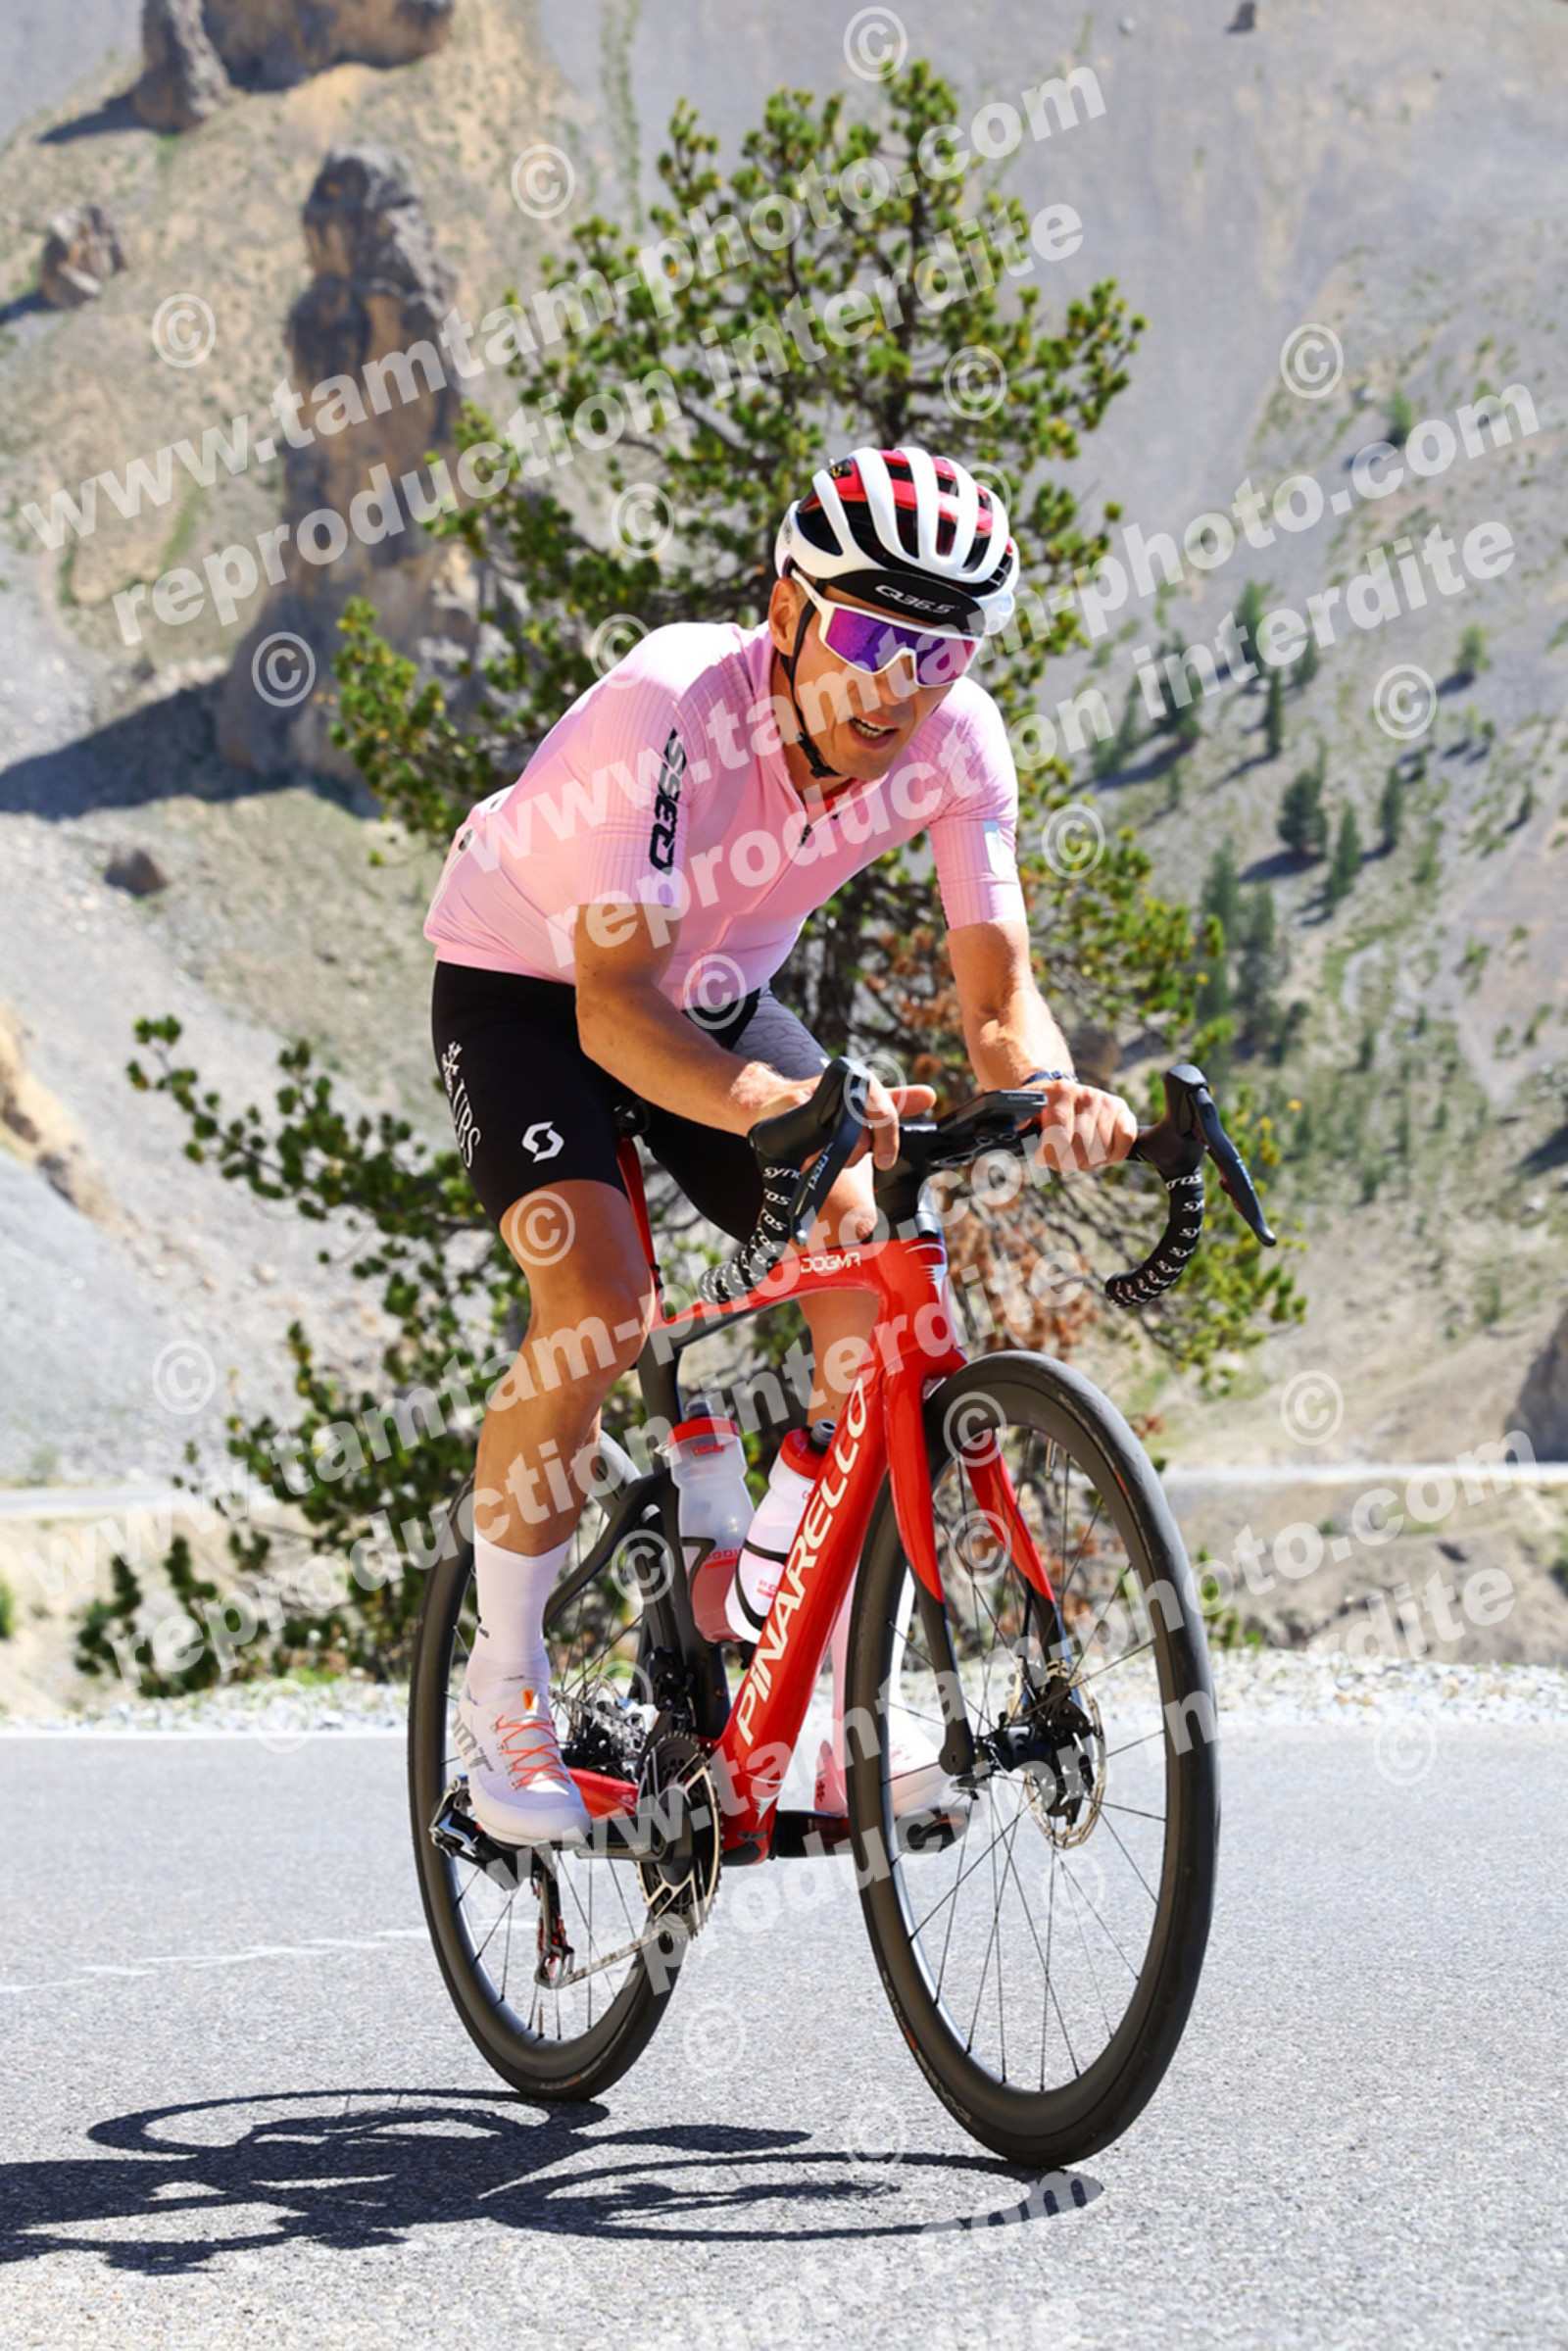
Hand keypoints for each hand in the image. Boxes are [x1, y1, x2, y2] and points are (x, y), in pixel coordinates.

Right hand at [751, 1073, 935, 1171]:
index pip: (883, 1111)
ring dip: (834, 1157)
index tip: (887, 1162)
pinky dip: (814, 1157)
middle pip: (861, 1136)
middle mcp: (837, 1084)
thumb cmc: (819, 1101)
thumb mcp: (861, 1098)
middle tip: (847, 1153)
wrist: (769, 1102)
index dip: (889, 1138)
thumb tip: (930, 1096)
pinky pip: (812, 1149)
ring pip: (839, 1146)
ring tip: (822, 1148)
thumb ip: (895, 1100)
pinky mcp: (790, 1112)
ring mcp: (811, 1097)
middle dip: (855, 1152)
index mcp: (858, 1079)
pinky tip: (809, 1154)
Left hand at [1030, 1079, 1136, 1172]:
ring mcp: (1106, 1102)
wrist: (1062, 1092)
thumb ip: (1020, 1120)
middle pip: (1080, 1149)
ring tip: (1078, 1156)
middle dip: (1067, 1163)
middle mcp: (1086, 1095)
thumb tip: (1018, 1127)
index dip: (1050, 1156)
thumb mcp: (1027, 1110)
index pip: (1059, 1136)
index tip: (1042, 1159)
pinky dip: (1112, 1156)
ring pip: (1101, 1150)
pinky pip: (1124, 1142)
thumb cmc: (1043, 1108)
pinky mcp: (1123, 1110)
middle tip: (1061, 1161)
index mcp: (1060, 1093)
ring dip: (1088, 1162)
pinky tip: (1100, 1153)